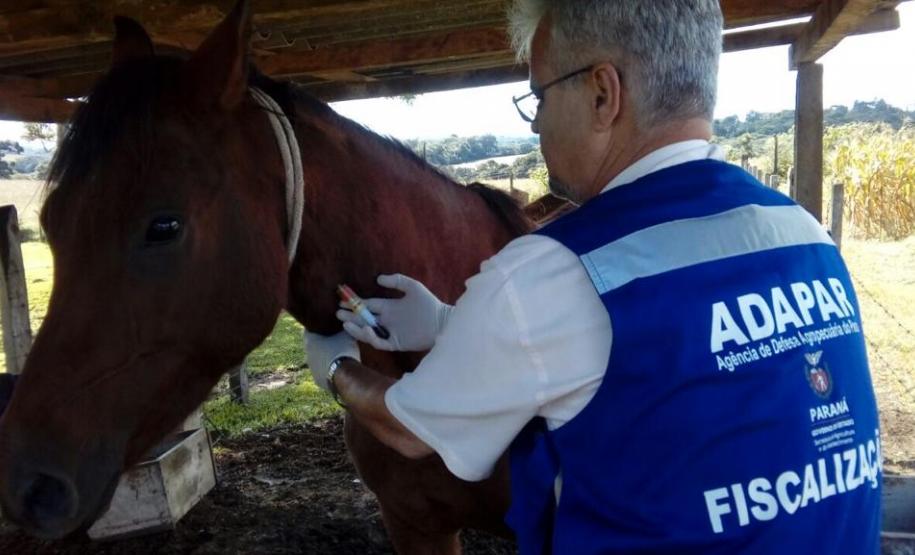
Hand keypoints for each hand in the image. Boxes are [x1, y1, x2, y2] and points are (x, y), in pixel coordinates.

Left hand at [303, 330, 359, 391]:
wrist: (345, 375)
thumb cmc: (343, 350)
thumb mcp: (346, 334)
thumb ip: (342, 327)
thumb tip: (345, 322)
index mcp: (310, 341)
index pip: (308, 330)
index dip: (317, 326)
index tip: (324, 324)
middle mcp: (307, 355)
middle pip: (312, 346)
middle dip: (321, 343)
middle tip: (334, 339)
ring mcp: (311, 369)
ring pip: (317, 360)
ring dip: (324, 357)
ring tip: (338, 355)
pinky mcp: (318, 380)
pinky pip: (323, 372)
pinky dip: (328, 369)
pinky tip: (339, 368)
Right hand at [337, 274, 452, 351]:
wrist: (443, 323)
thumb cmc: (430, 304)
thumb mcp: (413, 287)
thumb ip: (397, 281)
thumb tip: (378, 278)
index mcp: (390, 307)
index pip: (368, 305)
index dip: (356, 303)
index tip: (343, 300)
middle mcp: (388, 320)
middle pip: (364, 318)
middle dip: (351, 316)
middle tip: (338, 313)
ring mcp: (391, 332)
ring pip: (368, 331)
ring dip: (356, 327)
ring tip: (346, 323)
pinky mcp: (395, 343)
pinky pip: (379, 341)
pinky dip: (370, 336)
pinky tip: (365, 328)